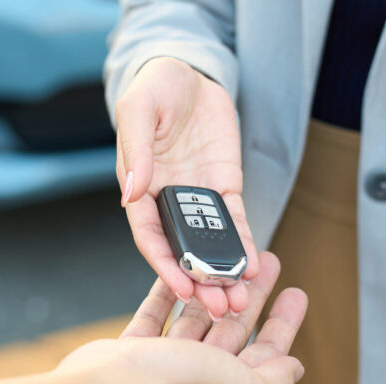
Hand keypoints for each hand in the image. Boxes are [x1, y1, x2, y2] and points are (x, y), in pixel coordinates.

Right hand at [57, 252, 305, 383]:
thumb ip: (275, 381)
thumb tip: (294, 368)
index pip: (267, 352)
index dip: (283, 322)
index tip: (294, 294)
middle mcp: (200, 376)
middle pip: (235, 328)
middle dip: (252, 294)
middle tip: (264, 265)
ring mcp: (167, 362)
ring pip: (197, 318)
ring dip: (214, 289)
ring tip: (227, 261)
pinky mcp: (136, 348)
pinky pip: (156, 314)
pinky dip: (169, 293)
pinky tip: (180, 274)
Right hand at [114, 57, 257, 318]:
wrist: (188, 71)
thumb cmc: (154, 88)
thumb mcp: (139, 110)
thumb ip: (137, 151)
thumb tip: (131, 192)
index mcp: (139, 187)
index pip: (150, 237)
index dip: (164, 266)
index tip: (180, 291)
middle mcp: (167, 199)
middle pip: (183, 250)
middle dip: (200, 282)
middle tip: (220, 309)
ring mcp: (198, 195)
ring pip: (211, 243)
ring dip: (224, 273)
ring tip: (241, 299)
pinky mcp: (225, 186)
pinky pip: (235, 221)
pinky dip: (243, 244)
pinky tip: (254, 266)